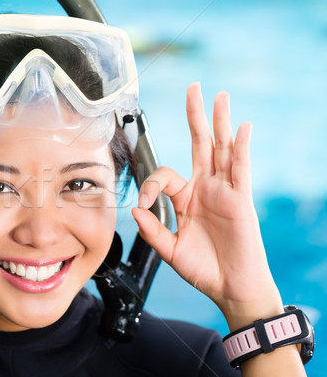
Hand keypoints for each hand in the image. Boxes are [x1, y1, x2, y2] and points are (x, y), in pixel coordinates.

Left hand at [132, 83, 281, 327]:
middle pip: (201, 144)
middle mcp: (205, 189)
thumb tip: (136, 210)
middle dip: (196, 116)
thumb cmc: (203, 270)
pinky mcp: (240, 200)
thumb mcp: (170, 250)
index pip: (165, 175)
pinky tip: (242, 128)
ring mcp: (224, 192)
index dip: (150, 184)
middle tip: (194, 88)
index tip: (145, 202)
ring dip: (220, 122)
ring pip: (221, 149)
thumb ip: (152, 230)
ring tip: (220, 96)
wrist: (229, 288)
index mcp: (186, 199)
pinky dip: (241, 148)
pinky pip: (240, 169)